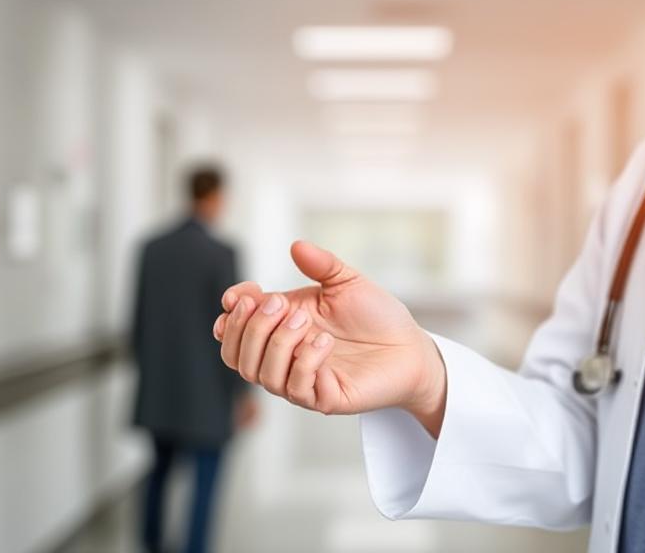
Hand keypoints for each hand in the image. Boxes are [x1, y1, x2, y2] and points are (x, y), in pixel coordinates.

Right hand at [213, 241, 446, 435]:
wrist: (411, 346)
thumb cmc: (377, 316)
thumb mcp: (347, 282)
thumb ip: (322, 264)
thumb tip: (296, 246)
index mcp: (282, 326)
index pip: (234, 328)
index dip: (232, 312)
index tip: (244, 294)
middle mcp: (285, 356)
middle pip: (235, 354)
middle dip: (250, 327)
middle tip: (279, 304)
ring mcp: (301, 379)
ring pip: (259, 373)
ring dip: (276, 343)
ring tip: (305, 321)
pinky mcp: (323, 398)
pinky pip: (295, 388)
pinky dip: (304, 361)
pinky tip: (324, 342)